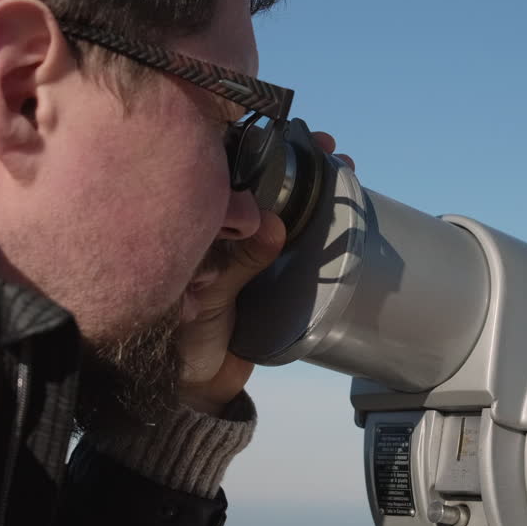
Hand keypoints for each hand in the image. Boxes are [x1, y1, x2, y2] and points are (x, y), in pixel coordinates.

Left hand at [175, 131, 352, 417]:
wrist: (197, 391)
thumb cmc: (184, 342)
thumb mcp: (208, 298)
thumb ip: (237, 260)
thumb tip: (270, 221)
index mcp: (192, 229)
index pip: (220, 171)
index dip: (252, 145)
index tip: (283, 134)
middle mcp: (218, 232)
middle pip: (258, 180)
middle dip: (292, 158)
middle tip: (324, 146)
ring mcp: (246, 250)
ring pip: (280, 203)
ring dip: (311, 181)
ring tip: (342, 164)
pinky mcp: (270, 273)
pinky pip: (295, 238)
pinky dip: (319, 218)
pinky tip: (341, 205)